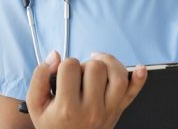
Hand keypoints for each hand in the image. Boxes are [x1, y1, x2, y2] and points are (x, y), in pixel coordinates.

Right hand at [25, 51, 146, 128]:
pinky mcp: (118, 110)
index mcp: (67, 108)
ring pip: (117, 75)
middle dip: (85, 65)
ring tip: (98, 66)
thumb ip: (40, 78)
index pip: (70, 66)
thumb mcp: (36, 105)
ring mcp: (108, 111)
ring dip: (108, 64)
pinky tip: (140, 68)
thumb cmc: (53, 124)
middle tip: (78, 77)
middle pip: (96, 67)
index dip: (65, 65)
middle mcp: (91, 110)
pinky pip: (133, 93)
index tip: (62, 76)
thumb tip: (55, 56)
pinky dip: (140, 79)